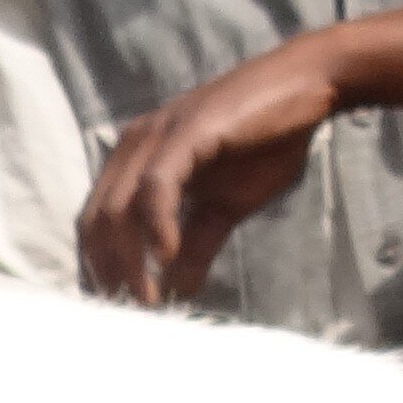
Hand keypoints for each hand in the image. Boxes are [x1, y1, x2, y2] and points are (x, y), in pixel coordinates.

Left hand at [78, 37, 341, 306]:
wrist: (306, 88)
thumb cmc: (265, 142)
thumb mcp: (225, 206)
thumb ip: (196, 244)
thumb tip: (177, 292)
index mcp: (135, 159)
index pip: (95, 219)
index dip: (97, 265)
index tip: (112, 307)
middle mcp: (134, 145)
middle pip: (97, 219)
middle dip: (106, 271)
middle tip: (126, 314)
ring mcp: (156, 135)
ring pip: (119, 206)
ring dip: (128, 259)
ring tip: (145, 299)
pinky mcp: (186, 132)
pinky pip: (157, 184)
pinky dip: (156, 224)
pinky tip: (165, 257)